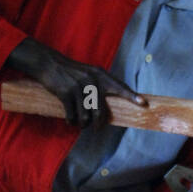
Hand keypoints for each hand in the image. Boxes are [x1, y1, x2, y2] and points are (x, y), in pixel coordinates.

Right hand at [9, 37, 146, 129]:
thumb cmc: (71, 72)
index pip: (119, 87)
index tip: (143, 103)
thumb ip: (100, 86)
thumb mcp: (89, 73)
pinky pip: (72, 115)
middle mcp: (92, 80)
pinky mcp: (66, 93)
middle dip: (98, 123)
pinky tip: (70, 120)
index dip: (131, 96)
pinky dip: (71, 121)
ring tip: (81, 124)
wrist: (49, 64)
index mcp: (100, 75)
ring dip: (83, 124)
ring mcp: (78, 87)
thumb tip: (107, 109)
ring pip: (86, 116)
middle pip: (100, 111)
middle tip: (97, 128)